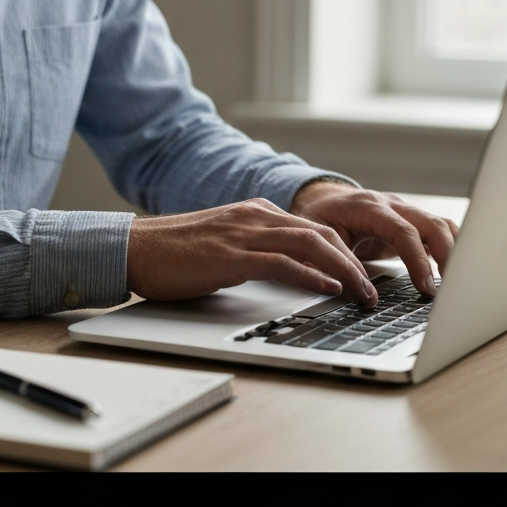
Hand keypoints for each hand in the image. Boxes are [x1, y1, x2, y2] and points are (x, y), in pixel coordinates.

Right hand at [126, 199, 377, 304]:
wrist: (134, 248)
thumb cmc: (173, 253)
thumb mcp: (224, 244)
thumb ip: (255, 251)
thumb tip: (287, 274)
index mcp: (255, 212)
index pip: (313, 229)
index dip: (344, 253)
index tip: (362, 276)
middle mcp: (255, 216)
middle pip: (321, 234)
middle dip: (354, 263)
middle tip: (372, 290)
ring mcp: (243, 233)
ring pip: (310, 244)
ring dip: (344, 271)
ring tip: (362, 294)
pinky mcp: (231, 256)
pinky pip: (282, 263)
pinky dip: (312, 275)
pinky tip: (330, 288)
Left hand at [290, 181, 457, 296]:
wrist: (323, 199)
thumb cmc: (319, 217)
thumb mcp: (317, 238)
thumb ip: (337, 263)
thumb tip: (363, 295)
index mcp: (368, 207)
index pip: (403, 231)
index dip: (417, 260)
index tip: (425, 288)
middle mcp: (392, 205)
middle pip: (432, 224)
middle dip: (448, 256)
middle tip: (453, 290)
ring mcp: (405, 211)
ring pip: (442, 225)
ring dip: (455, 252)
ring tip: (459, 285)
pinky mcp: (412, 222)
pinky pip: (440, 231)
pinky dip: (452, 249)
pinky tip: (455, 272)